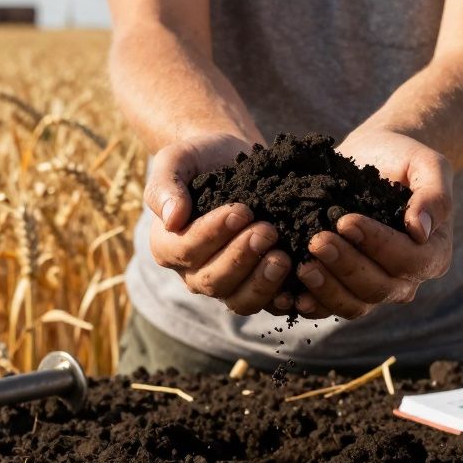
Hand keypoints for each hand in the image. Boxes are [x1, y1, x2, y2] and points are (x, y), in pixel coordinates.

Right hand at [145, 132, 294, 315]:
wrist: (231, 159)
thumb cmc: (199, 159)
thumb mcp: (175, 161)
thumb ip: (165, 186)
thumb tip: (172, 219)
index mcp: (168, 246)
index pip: (187, 249)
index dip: (213, 234)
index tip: (241, 210)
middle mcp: (193, 273)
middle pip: (213, 280)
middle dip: (241, 257)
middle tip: (267, 231)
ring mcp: (225, 284)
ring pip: (238, 300)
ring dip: (261, 282)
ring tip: (283, 258)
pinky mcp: (254, 286)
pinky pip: (265, 303)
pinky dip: (280, 299)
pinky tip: (297, 287)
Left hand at [294, 129, 452, 318]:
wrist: (373, 157)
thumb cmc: (403, 159)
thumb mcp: (426, 165)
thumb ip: (435, 195)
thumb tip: (420, 231)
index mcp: (432, 255)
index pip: (408, 261)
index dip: (378, 245)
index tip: (346, 221)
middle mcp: (405, 280)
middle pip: (379, 288)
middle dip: (346, 267)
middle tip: (317, 241)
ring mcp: (374, 288)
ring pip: (354, 305)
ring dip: (327, 289)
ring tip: (303, 266)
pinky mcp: (344, 289)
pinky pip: (329, 308)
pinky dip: (311, 304)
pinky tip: (291, 292)